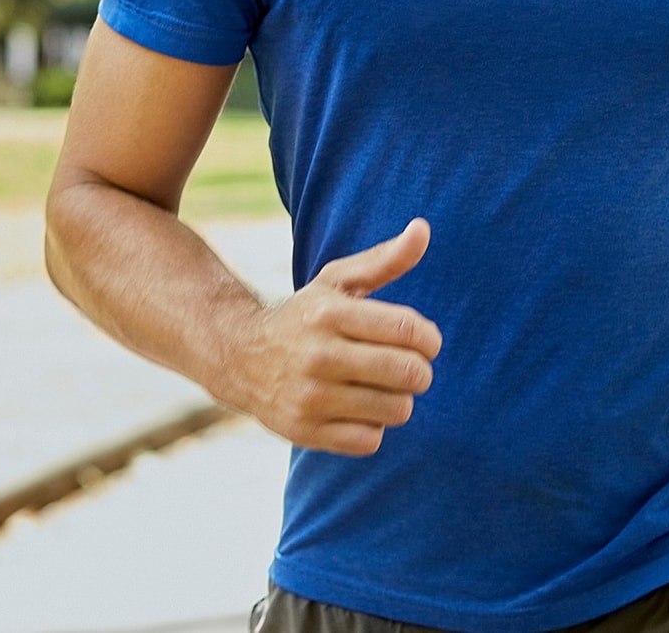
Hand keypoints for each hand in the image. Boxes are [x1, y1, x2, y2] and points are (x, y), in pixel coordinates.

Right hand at [225, 218, 441, 455]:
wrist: (238, 357)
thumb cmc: (305, 316)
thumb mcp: (337, 281)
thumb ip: (384, 259)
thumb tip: (422, 229)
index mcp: (330, 313)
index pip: (409, 330)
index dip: (430, 340)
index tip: (425, 343)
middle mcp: (319, 355)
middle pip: (408, 374)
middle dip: (420, 372)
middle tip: (408, 369)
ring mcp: (310, 397)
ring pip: (395, 410)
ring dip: (398, 400)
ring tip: (382, 388)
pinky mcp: (304, 431)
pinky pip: (370, 440)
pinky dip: (373, 428)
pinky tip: (357, 410)